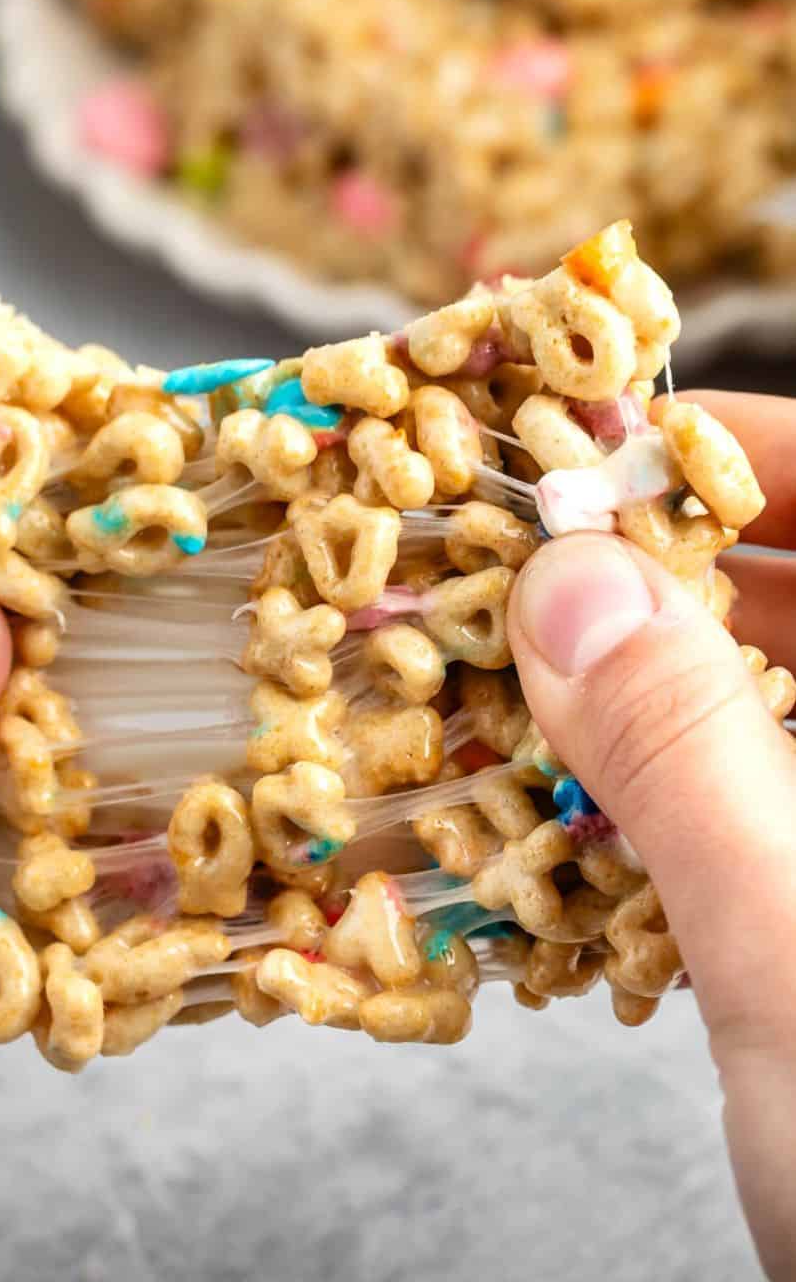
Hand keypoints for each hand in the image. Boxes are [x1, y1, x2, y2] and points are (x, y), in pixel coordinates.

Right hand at [508, 392, 795, 1281]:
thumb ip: (686, 755)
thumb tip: (571, 582)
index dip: (741, 452)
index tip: (593, 444)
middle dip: (663, 578)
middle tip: (511, 576)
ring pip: (780, 716)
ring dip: (650, 701)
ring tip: (513, 700)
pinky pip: (767, 821)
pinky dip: (673, 810)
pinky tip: (582, 837)